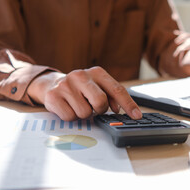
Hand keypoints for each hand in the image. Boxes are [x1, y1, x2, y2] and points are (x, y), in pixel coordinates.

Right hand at [26, 66, 141, 120]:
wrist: (52, 85)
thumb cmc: (81, 88)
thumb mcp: (97, 87)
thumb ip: (111, 96)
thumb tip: (118, 109)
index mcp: (97, 72)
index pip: (117, 90)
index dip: (128, 105)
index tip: (137, 116)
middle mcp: (81, 75)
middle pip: (100, 102)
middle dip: (100, 110)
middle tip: (94, 107)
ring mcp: (66, 85)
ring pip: (85, 113)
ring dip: (84, 114)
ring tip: (78, 105)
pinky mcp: (54, 96)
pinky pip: (70, 117)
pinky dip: (71, 117)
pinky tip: (68, 107)